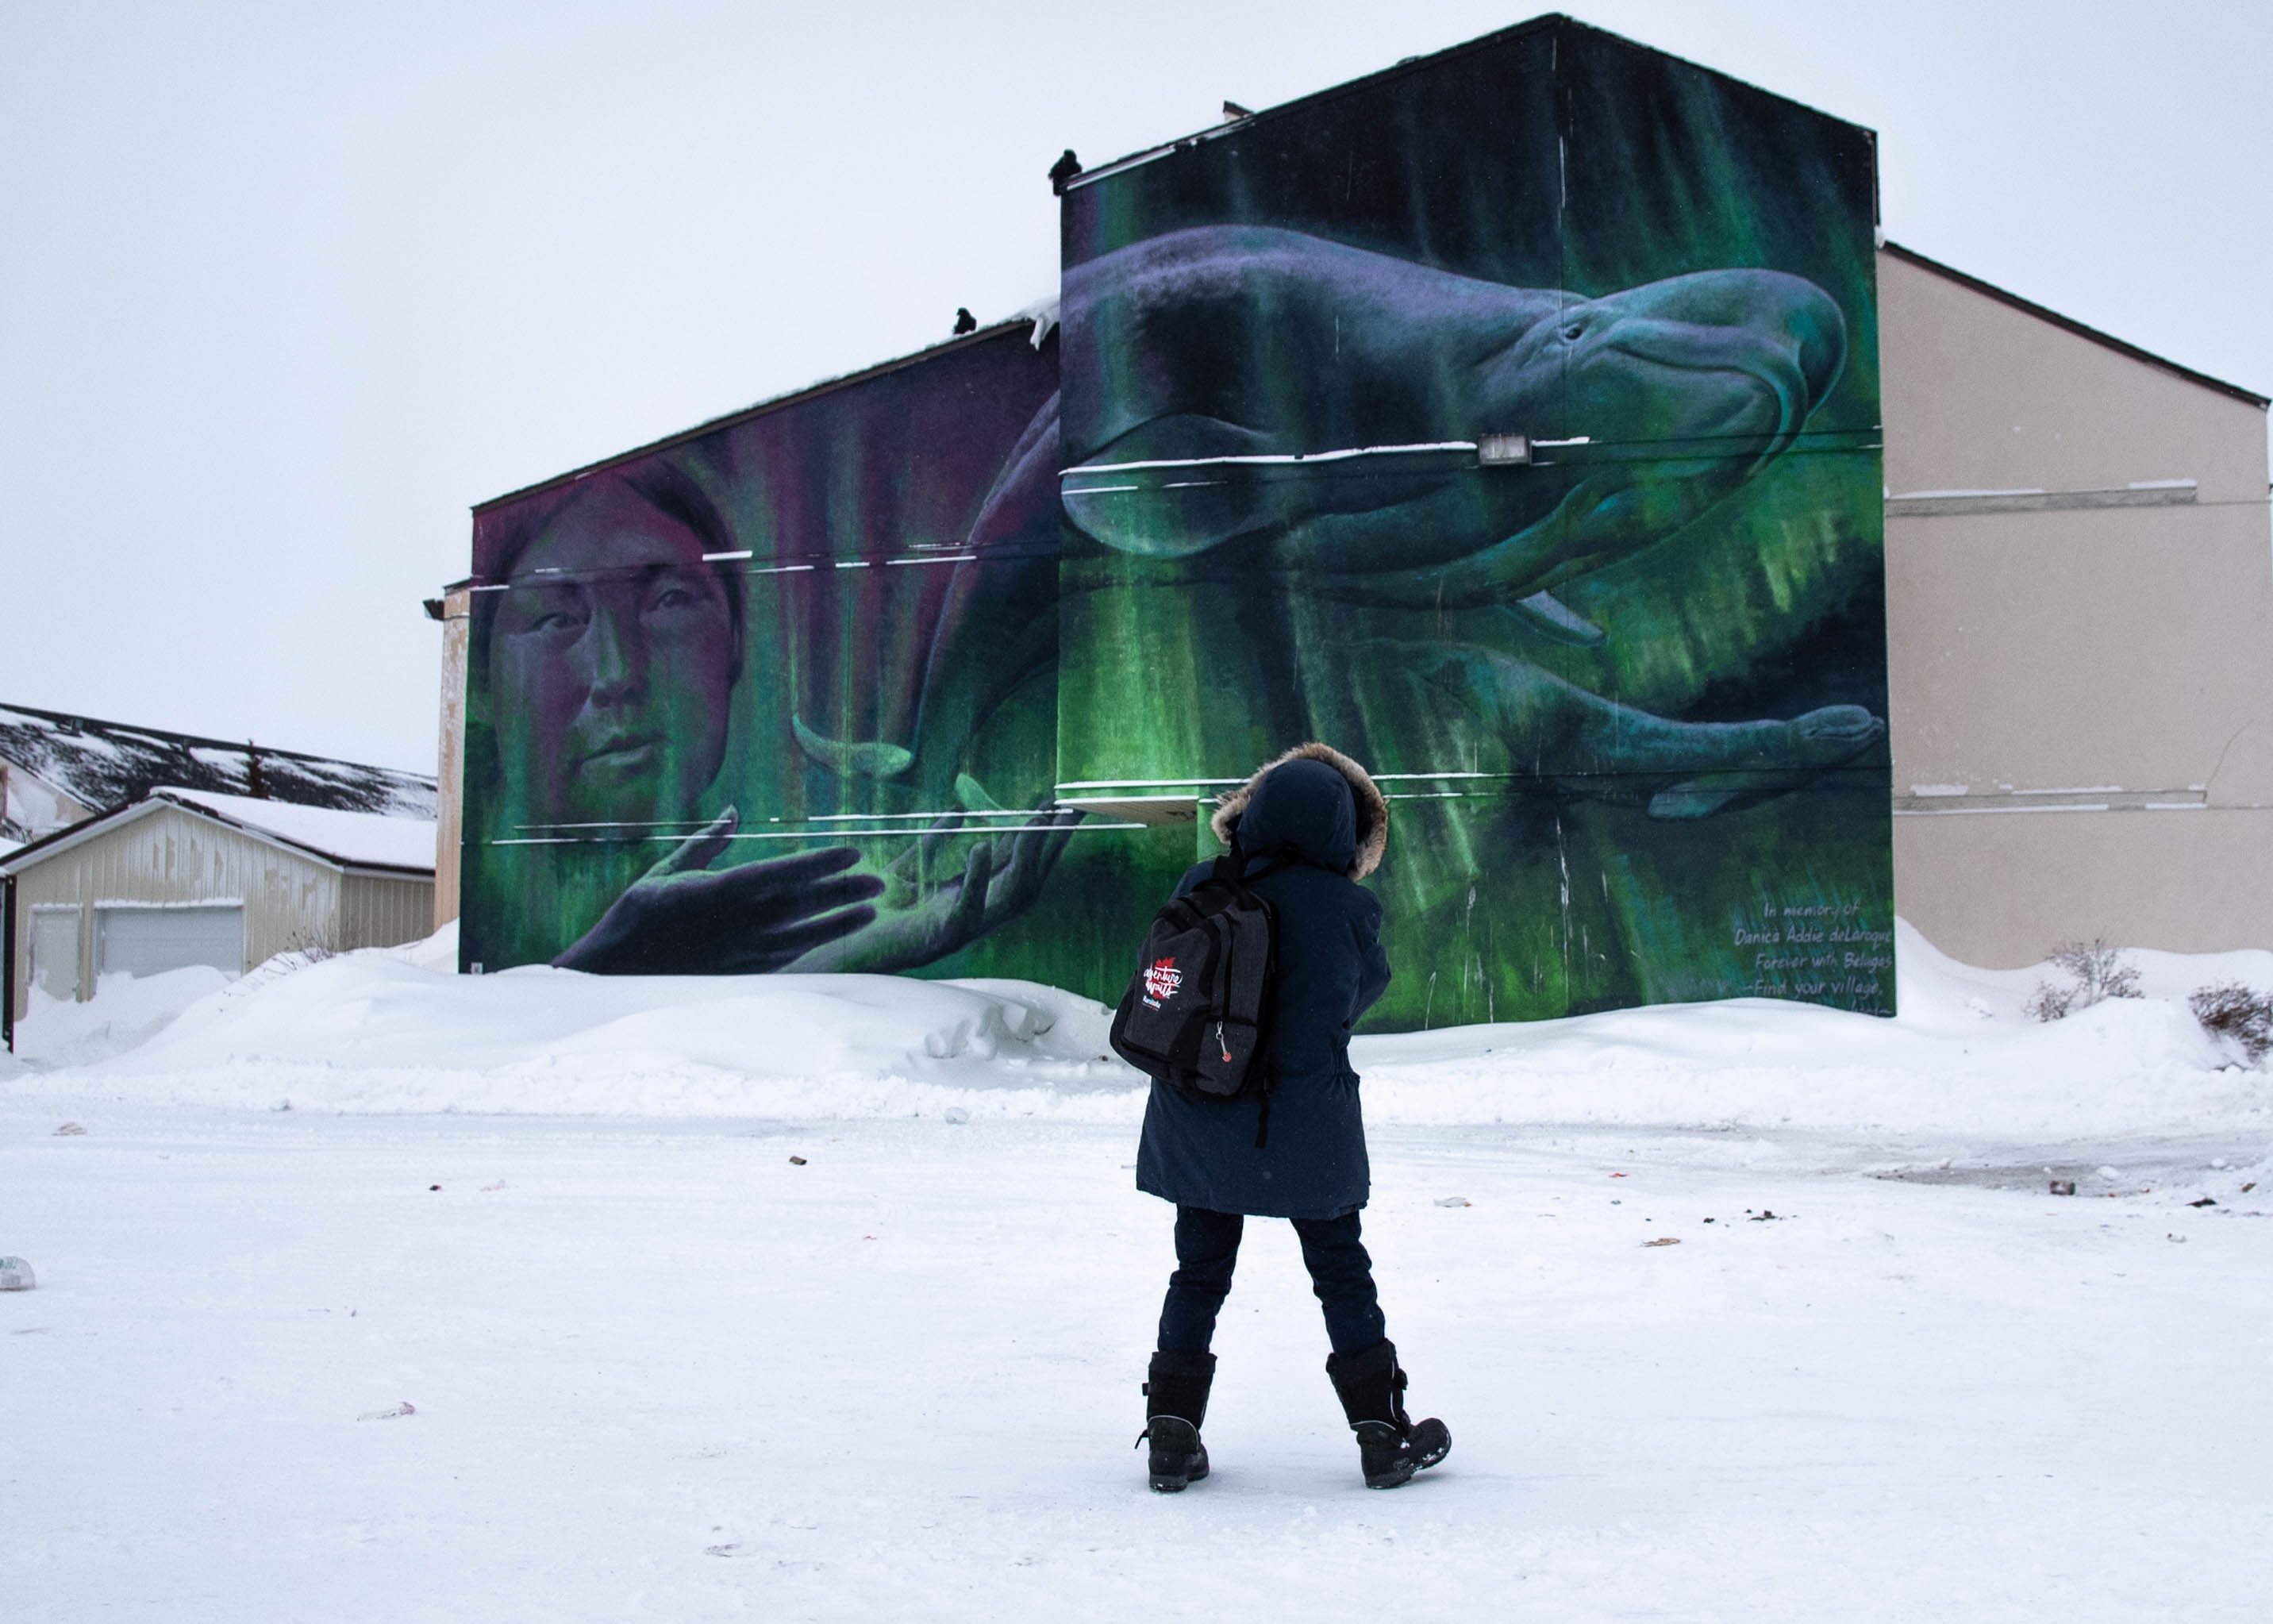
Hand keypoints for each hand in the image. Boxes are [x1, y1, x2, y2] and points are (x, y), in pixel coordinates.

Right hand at [552, 808, 884, 974]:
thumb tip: (734, 812)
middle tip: (879, 881)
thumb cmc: (640, 915)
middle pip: (804, 904)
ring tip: (869, 909)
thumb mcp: (668, 870)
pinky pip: (787, 958)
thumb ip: (707, 842)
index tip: (852, 850)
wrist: (618, 973)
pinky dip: (813, 945)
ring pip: (803, 935)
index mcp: (722, 891)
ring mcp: (743, 953)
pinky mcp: (741, 975)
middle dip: (843, 891)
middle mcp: (740, 923)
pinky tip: (833, 935)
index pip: (784, 873)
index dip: (821, 862)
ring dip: (839, 922)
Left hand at [783, 789, 1083, 972]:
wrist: (842, 953)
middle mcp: (976, 917)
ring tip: (1033, 822)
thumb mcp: (911, 866)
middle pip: (1028, 880)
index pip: (1020, 865)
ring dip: (1024, 859)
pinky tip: (981, 847)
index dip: (1044, 837)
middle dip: (1052, 846)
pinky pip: (966, 910)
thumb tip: (962, 806)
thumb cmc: (875, 913)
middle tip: (1070, 809)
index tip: (1063, 802)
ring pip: (1008, 897)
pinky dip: (975, 879)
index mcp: (973, 900)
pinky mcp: (937, 939)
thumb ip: (936, 839)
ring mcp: (960, 931)